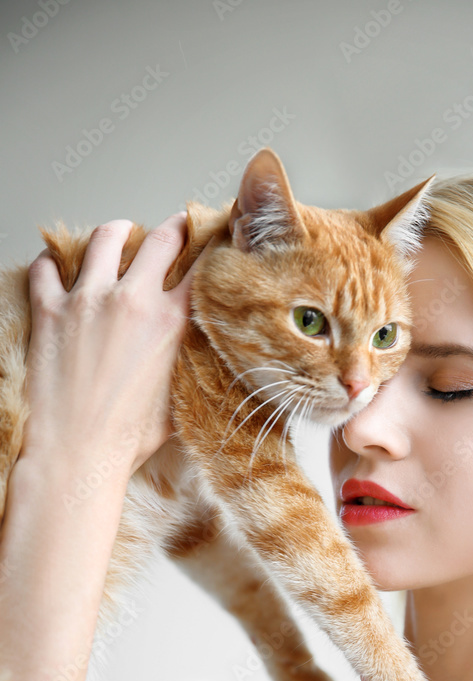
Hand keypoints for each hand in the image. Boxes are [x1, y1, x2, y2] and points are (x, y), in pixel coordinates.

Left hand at [22, 212, 201, 479]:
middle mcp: (131, 301)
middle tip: (177, 226)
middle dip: (173, 228)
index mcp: (170, 323)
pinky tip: (59, 265)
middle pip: (159, 240)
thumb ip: (189, 360)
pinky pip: (47, 269)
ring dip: (116, 233)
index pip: (202, 269)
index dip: (213, 249)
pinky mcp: (50, 311)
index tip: (216, 241)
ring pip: (104, 240)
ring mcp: (87, 301)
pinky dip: (55, 263)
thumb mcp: (179, 397)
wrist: (78, 454)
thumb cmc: (127, 438)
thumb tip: (197, 349)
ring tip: (119, 235)